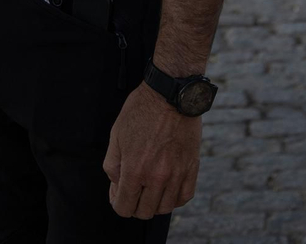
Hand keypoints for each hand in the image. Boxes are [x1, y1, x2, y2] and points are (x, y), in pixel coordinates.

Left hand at [103, 82, 201, 219]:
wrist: (171, 94)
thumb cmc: (140, 111)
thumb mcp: (116, 136)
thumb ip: (112, 166)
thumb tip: (117, 186)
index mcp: (135, 170)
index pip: (124, 208)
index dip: (118, 202)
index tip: (119, 192)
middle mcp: (157, 177)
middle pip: (144, 212)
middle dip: (135, 204)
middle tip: (134, 188)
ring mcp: (177, 174)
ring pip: (165, 208)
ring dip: (155, 202)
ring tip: (150, 186)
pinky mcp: (192, 167)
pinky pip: (185, 197)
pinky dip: (175, 197)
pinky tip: (167, 186)